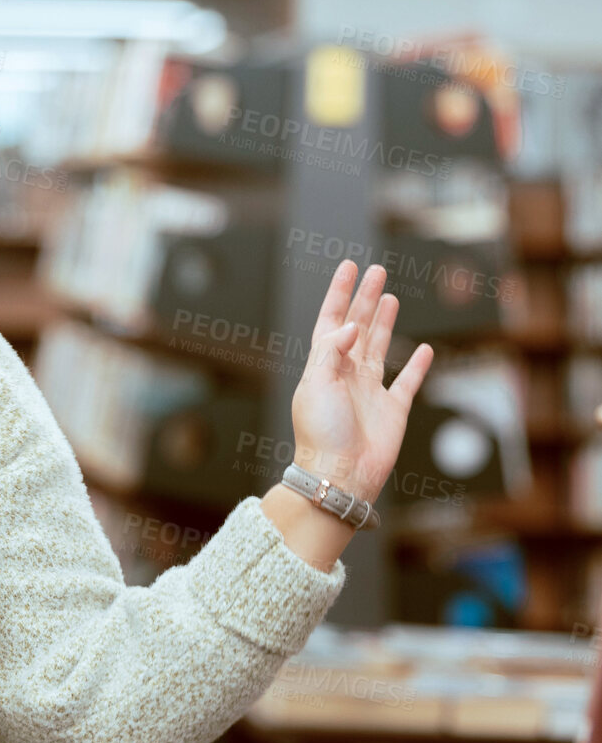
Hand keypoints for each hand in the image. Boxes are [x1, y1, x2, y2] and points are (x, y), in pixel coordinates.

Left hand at [290, 260, 433, 504]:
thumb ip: (332, 350)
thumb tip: (350, 326)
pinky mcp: (393, 410)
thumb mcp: (316, 383)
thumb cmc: (321, 432)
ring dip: (385, 322)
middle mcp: (346, 375)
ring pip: (380, 347)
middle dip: (365, 298)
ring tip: (389, 296)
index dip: (339, 293)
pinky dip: (418, 366)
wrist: (340, 475)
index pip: (331, 321)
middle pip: (358, 327)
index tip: (348, 267)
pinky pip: (408, 382)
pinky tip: (425, 348)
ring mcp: (370, 392)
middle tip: (376, 271)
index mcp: (323, 366)